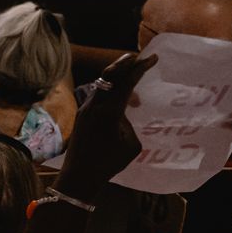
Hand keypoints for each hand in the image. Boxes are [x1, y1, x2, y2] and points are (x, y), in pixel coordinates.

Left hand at [52, 53, 155, 202]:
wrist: (79, 176)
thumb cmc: (108, 163)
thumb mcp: (130, 144)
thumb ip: (129, 123)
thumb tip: (123, 114)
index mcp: (109, 112)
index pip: (126, 83)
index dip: (140, 68)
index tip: (152, 58)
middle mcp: (94, 106)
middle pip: (109, 75)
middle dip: (125, 63)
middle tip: (139, 57)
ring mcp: (85, 109)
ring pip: (102, 84)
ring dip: (118, 77)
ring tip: (134, 77)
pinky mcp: (82, 115)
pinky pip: (98, 95)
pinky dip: (111, 90)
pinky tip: (122, 97)